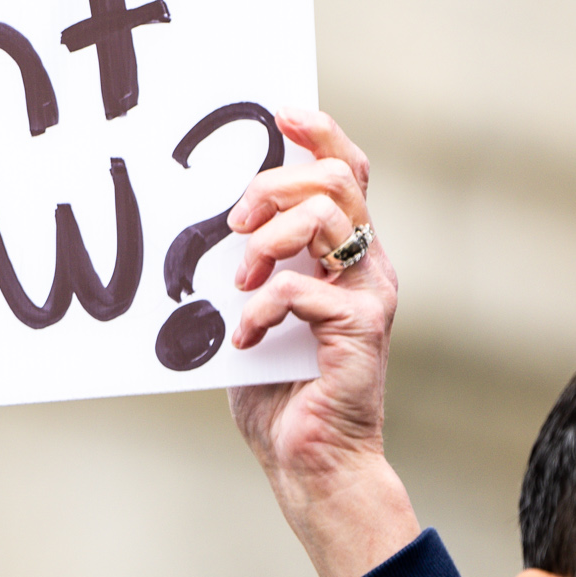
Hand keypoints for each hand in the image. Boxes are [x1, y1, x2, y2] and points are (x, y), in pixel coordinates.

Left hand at [223, 111, 419, 576]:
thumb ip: (245, 266)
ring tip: (239, 280)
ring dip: (268, 240)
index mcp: (344, 256)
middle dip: (276, 185)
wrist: (308, 462)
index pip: (348, 173)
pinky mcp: (362, 329)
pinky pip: (302, 289)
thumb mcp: (250, 311)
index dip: (320, 135)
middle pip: (338, 181)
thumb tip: (205, 224)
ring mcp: (371, 295)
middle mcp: (369, 267)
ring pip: (329, 219)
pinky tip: (243, 335)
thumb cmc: (276, 390)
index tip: (280, 115)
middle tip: (234, 222)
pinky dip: (260, 307)